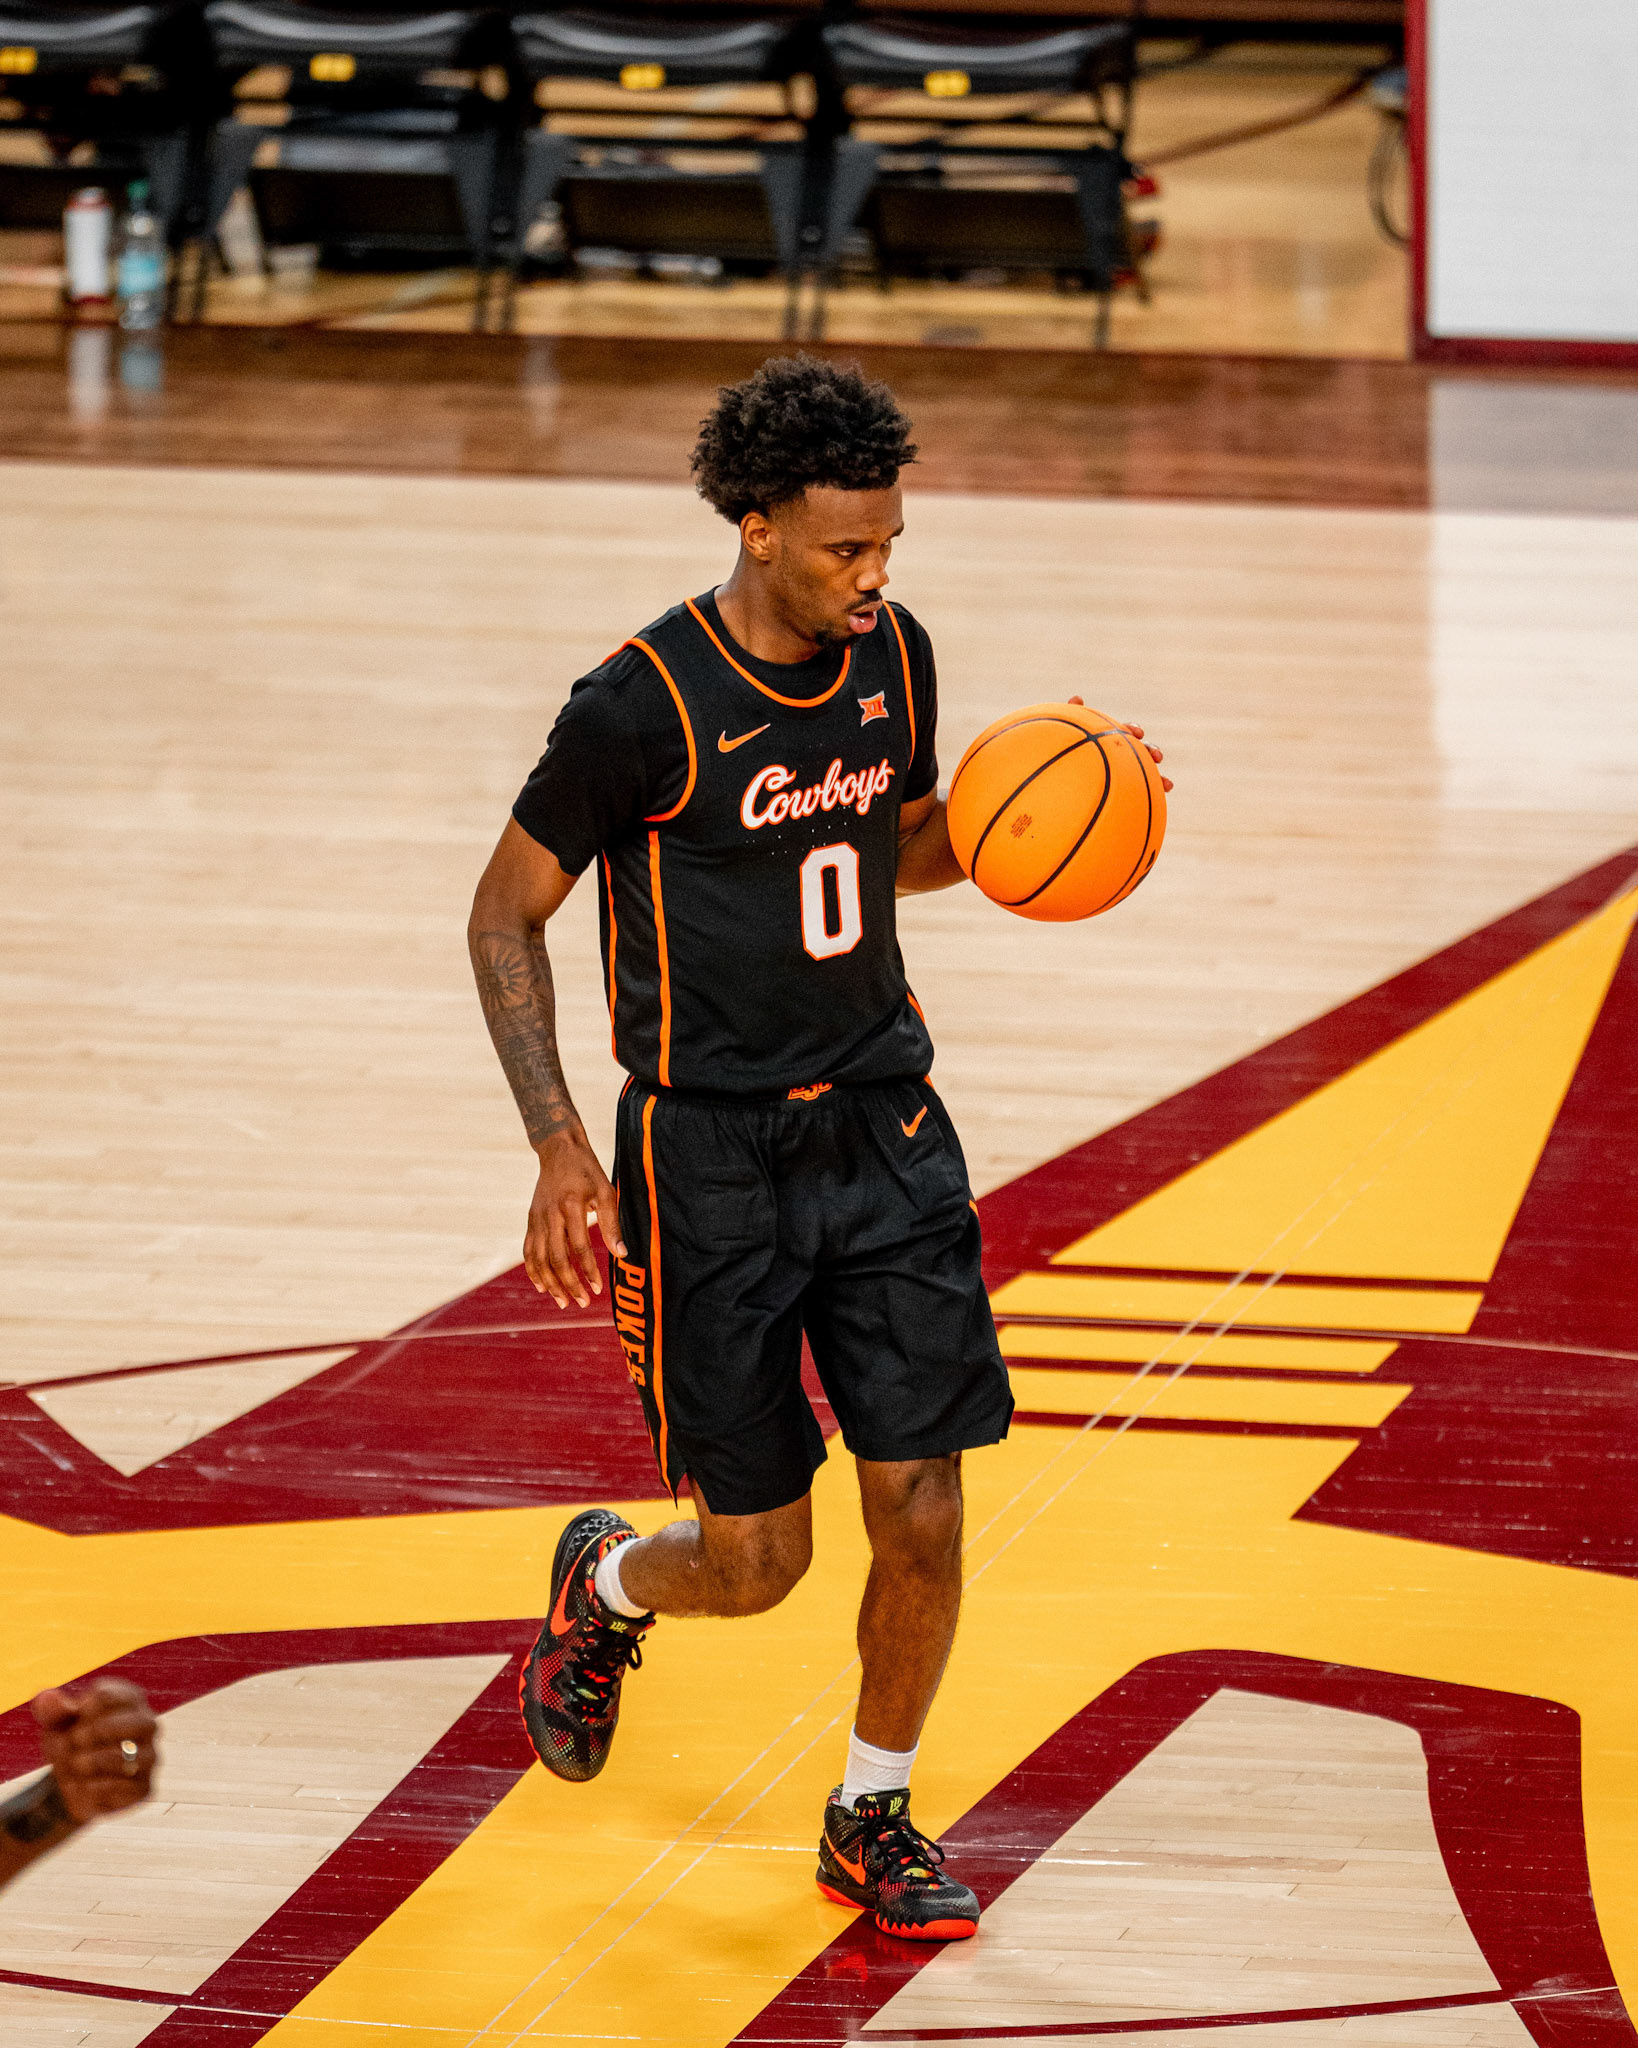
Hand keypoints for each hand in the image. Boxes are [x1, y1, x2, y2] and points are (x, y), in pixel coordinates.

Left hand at [32, 1678, 156, 1822]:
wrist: (75, 1786)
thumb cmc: (72, 1744)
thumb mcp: (58, 1726)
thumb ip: (53, 1711)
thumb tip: (48, 1698)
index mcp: (129, 1700)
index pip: (110, 1695)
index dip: (85, 1707)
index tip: (76, 1716)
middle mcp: (147, 1725)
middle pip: (132, 1722)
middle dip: (96, 1731)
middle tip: (75, 1740)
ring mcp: (149, 1757)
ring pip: (127, 1756)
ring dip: (93, 1761)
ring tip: (77, 1764)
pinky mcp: (144, 1787)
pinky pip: (123, 1786)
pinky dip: (96, 1787)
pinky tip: (85, 1786)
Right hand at [526, 1126, 625, 1308]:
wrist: (559, 1150)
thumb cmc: (587, 1171)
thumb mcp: (606, 1192)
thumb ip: (612, 1224)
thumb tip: (621, 1254)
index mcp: (570, 1206)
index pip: (578, 1248)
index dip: (588, 1271)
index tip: (598, 1288)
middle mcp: (550, 1215)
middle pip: (556, 1259)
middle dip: (570, 1284)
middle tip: (582, 1302)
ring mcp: (537, 1218)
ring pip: (539, 1259)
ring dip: (550, 1284)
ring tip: (563, 1301)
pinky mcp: (530, 1220)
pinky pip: (528, 1250)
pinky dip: (533, 1270)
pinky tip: (542, 1286)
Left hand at [1068, 697, 1172, 792]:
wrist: (1060, 779)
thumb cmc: (1061, 753)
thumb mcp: (1062, 735)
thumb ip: (1073, 719)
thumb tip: (1077, 698)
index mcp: (1109, 739)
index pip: (1125, 731)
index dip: (1133, 730)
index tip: (1137, 734)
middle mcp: (1120, 755)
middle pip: (1140, 751)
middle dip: (1152, 752)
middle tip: (1158, 756)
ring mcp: (1122, 774)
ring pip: (1143, 776)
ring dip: (1159, 779)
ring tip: (1168, 785)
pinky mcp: (1122, 792)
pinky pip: (1136, 797)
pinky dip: (1147, 800)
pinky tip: (1155, 806)